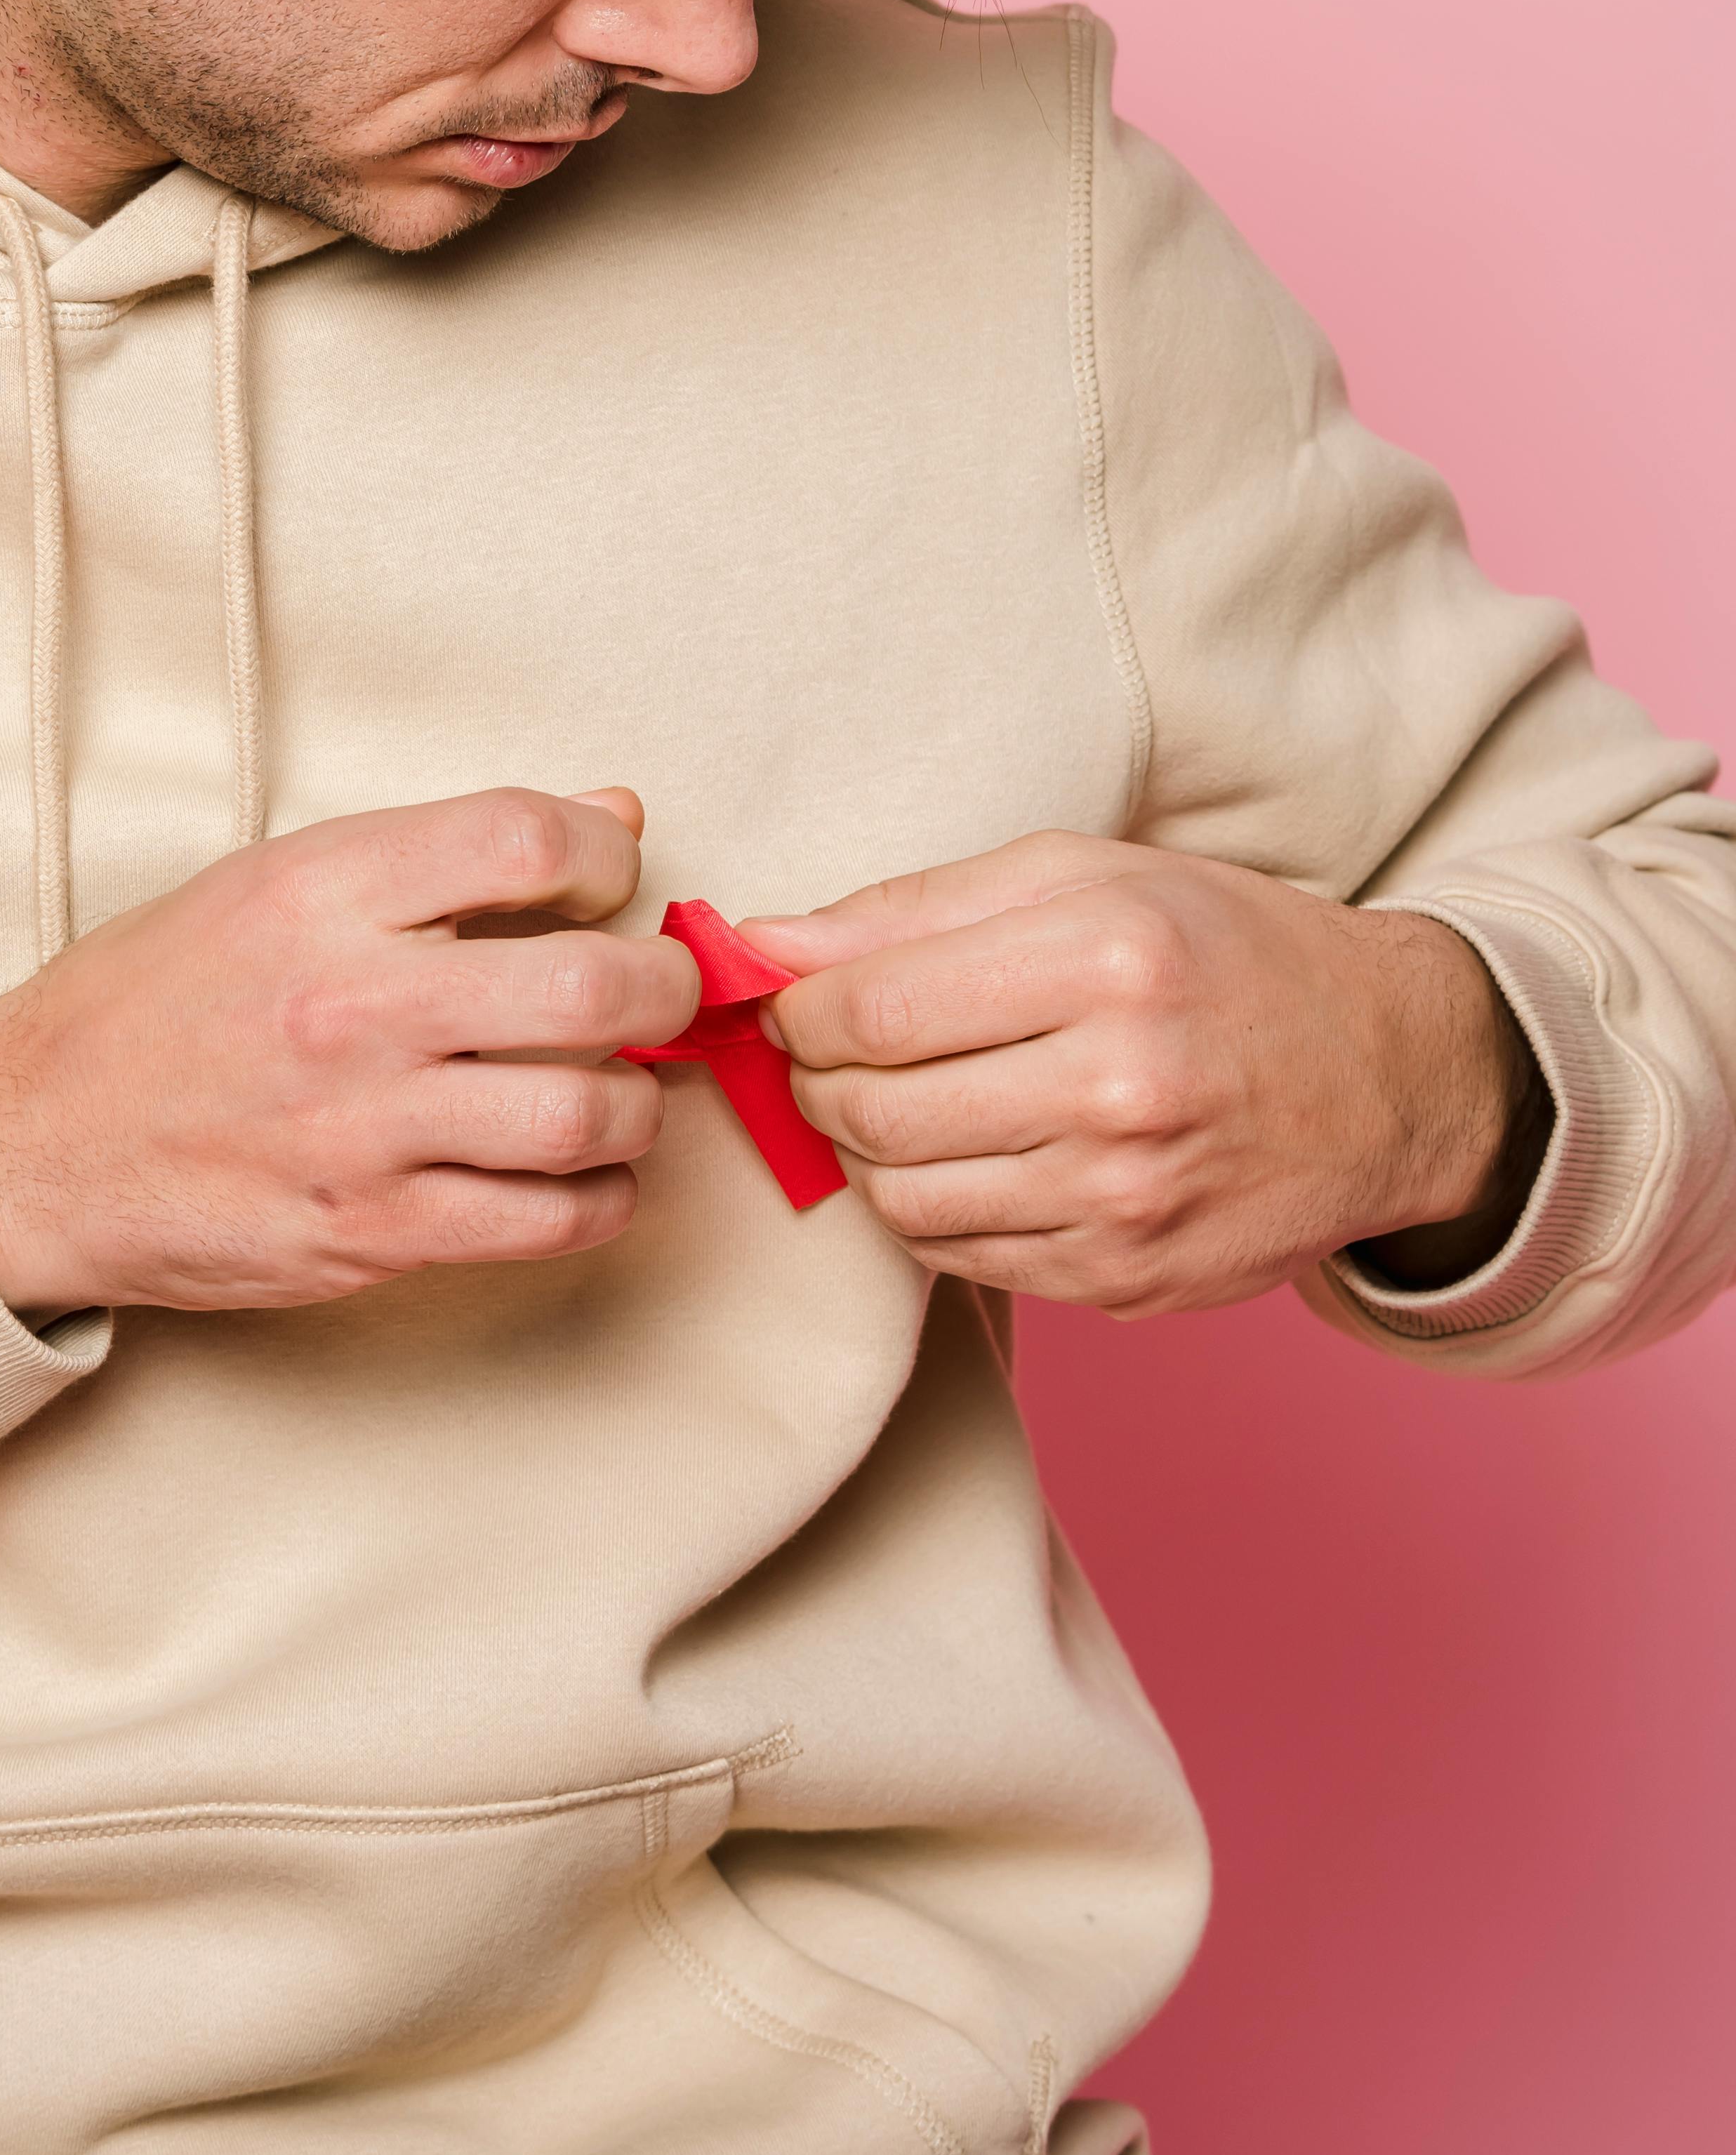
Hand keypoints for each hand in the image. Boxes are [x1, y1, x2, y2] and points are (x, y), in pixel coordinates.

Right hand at [0, 787, 699, 1317]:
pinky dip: (599, 1200)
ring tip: (617, 1091)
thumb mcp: (271, 882)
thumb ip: (439, 854)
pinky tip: (585, 1175)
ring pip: (585, 1116)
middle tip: (657, 990)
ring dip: (636, 1104)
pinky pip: (543, 1222)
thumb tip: (610, 819)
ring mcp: (361, 1130)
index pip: (523, 839)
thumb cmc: (150, 1004)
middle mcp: (349, 1005)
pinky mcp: (365, 1235)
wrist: (25, 1146)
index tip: (603, 883)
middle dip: (661, 987)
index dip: (601, 858)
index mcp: (320, 891)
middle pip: (589, 988)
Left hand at [744, 833, 1541, 1314]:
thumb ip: (915, 904)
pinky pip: (959, 1257)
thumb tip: (763, 942)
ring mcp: (1125, 1200)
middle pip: (871, 1109)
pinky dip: (931, 1209)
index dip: (796, 1009)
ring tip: (900, 1100)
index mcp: (1106, 961)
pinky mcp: (1126, 1280)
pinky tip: (969, 1155)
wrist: (1391, 1077)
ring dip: (865, 1151)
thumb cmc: (1225, 953)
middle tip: (826, 1053)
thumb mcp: (1086, 875)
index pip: (868, 1008)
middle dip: (815, 1080)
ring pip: (900, 1199)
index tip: (792, 1000)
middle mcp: (1119, 1088)